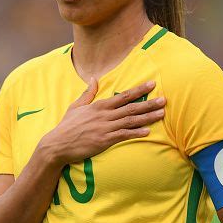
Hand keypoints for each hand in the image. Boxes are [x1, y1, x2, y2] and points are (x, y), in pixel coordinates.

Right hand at [37, 77, 165, 164]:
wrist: (57, 144)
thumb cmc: (67, 126)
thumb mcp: (76, 106)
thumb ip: (88, 93)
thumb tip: (94, 78)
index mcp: (99, 105)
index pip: (123, 95)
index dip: (139, 89)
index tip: (152, 84)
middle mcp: (105, 115)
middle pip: (131, 107)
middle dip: (149, 102)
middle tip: (164, 100)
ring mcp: (105, 127)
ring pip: (131, 120)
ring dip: (147, 117)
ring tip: (161, 114)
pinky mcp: (105, 140)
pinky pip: (124, 135)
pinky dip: (136, 133)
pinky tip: (147, 131)